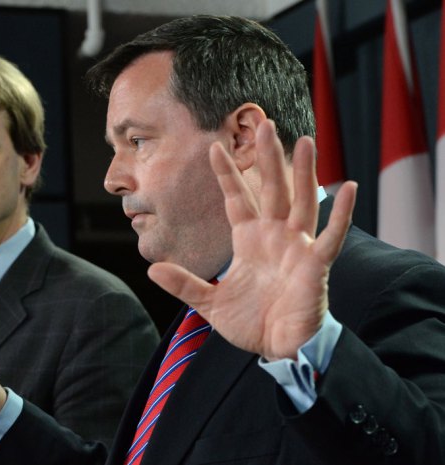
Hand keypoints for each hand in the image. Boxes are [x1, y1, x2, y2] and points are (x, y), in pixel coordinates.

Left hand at [148, 119, 356, 360]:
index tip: (213, 148)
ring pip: (302, 202)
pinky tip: (348, 187)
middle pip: (272, 189)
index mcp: (249, 240)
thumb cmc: (250, 323)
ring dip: (304, 172)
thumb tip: (152, 270)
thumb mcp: (210, 304)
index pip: (237, 199)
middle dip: (268, 158)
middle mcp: (275, 236)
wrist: (278, 349)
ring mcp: (297, 247)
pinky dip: (342, 214)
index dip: (227, 175)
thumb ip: (185, 285)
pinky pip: (331, 236)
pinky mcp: (315, 264)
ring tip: (304, 140)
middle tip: (265, 124)